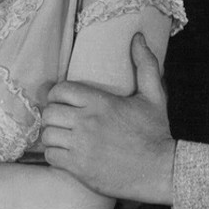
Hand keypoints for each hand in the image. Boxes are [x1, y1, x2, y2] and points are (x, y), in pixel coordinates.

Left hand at [42, 33, 174, 203]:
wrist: (161, 171)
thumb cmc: (155, 133)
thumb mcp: (154, 96)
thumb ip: (145, 65)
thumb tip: (138, 38)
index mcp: (100, 102)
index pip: (61, 90)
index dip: (57, 94)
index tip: (62, 101)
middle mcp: (87, 122)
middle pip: (50, 112)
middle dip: (52, 115)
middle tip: (60, 119)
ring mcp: (81, 146)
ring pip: (47, 135)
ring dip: (51, 135)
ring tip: (60, 136)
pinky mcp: (79, 168)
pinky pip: (51, 156)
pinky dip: (54, 155)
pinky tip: (64, 154)